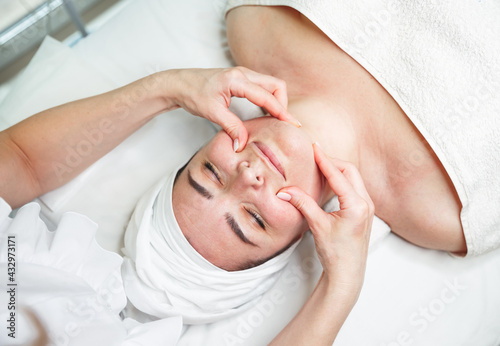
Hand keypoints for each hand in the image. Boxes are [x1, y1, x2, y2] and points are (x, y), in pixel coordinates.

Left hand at [166, 67, 300, 150]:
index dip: (282, 112)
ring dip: (276, 101)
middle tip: (282, 123)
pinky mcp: (241, 79)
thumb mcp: (212, 113)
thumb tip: (242, 144)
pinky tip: (265, 113)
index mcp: (237, 80)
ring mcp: (243, 74)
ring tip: (275, 121)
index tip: (293, 125)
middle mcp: (243, 73)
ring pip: (271, 85)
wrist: (179, 84)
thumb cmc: (192, 94)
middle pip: (276, 85)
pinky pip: (263, 86)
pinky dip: (269, 99)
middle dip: (283, 104)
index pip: (267, 97)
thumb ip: (231, 127)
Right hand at [277, 143, 373, 296]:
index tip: (313, 148)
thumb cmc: (335, 253)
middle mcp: (366, 203)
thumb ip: (303, 204)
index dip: (324, 160)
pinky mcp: (363, 210)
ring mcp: (367, 207)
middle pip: (349, 171)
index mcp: (357, 205)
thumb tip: (285, 190)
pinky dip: (341, 179)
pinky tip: (328, 180)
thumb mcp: (317, 226)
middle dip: (331, 161)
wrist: (347, 273)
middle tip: (314, 155)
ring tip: (319, 165)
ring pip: (353, 177)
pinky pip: (354, 187)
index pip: (338, 175)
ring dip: (337, 170)